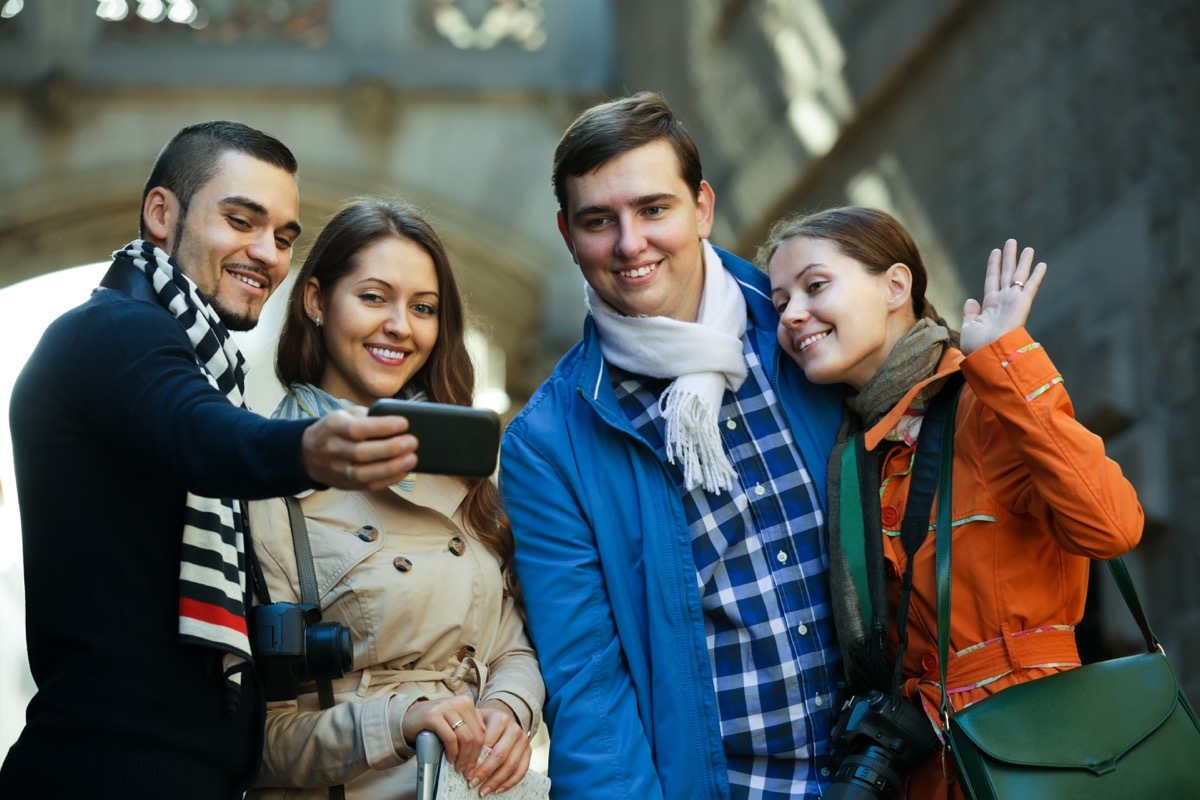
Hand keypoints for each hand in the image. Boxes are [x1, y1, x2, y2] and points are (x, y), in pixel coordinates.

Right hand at [300, 407, 417, 489]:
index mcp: (334, 427)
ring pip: (365, 473)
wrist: (308, 453)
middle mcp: (334, 449)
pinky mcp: (345, 484)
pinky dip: (389, 480)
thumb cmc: (336, 430)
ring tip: (412, 458)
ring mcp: (338, 470)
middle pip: (362, 452)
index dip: (382, 427)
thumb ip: (368, 416)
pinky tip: (404, 471)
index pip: (357, 429)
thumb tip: (398, 420)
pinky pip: (368, 485)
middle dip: (391, 448)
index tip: (404, 423)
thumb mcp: (345, 415)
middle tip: (413, 442)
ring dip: (392, 468)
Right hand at [401, 696, 485, 777]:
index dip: (481, 751)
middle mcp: (458, 702)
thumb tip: (483, 749)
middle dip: (473, 757)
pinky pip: (450, 738)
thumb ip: (469, 728)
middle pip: (475, 735)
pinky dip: (453, 752)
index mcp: (466, 703)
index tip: (476, 766)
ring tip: (459, 767)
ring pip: (465, 737)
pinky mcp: (433, 715)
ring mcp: (445, 707)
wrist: (408, 717)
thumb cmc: (433, 723)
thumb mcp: (454, 721)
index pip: (482, 730)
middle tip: (468, 770)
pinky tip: (450, 759)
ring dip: (464, 757)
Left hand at [469, 702, 532, 796]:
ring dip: (496, 781)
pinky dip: (510, 782)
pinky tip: (498, 789)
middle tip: (472, 783)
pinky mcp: (529, 751)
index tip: (465, 771)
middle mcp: (514, 728)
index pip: (487, 742)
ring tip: (483, 790)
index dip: (475, 759)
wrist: (502, 718)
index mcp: (500, 719)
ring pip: (511, 765)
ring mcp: (523, 740)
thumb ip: (470, 730)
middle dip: (485, 772)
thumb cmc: (485, 722)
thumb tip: (462, 751)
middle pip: (500, 755)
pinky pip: (522, 770)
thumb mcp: (476, 719)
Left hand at [959, 238, 1047, 355]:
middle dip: (1009, 258)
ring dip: (1022, 261)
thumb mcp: (969, 327)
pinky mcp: (1023, 304)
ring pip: (1018, 276)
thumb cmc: (978, 346)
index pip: (992, 280)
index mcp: (990, 307)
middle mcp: (1003, 302)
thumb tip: (971, 300)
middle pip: (1006, 273)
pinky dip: (1036, 275)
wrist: (989, 354)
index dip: (993, 265)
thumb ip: (970, 313)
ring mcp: (1013, 302)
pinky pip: (1030, 286)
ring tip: (1027, 247)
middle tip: (1011, 242)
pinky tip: (1042, 264)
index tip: (995, 252)